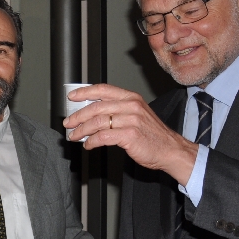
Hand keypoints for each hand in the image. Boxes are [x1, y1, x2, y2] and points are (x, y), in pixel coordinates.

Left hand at [62, 84, 198, 184]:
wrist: (170, 150)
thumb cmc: (152, 134)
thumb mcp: (137, 114)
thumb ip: (117, 110)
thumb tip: (91, 114)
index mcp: (131, 98)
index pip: (103, 89)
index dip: (85, 92)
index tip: (72, 97)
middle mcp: (131, 106)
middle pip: (96, 107)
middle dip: (78, 116)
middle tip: (68, 123)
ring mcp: (131, 120)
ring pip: (97, 122)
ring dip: (81, 130)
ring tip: (74, 136)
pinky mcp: (130, 135)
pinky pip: (103, 136)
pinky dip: (92, 141)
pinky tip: (88, 144)